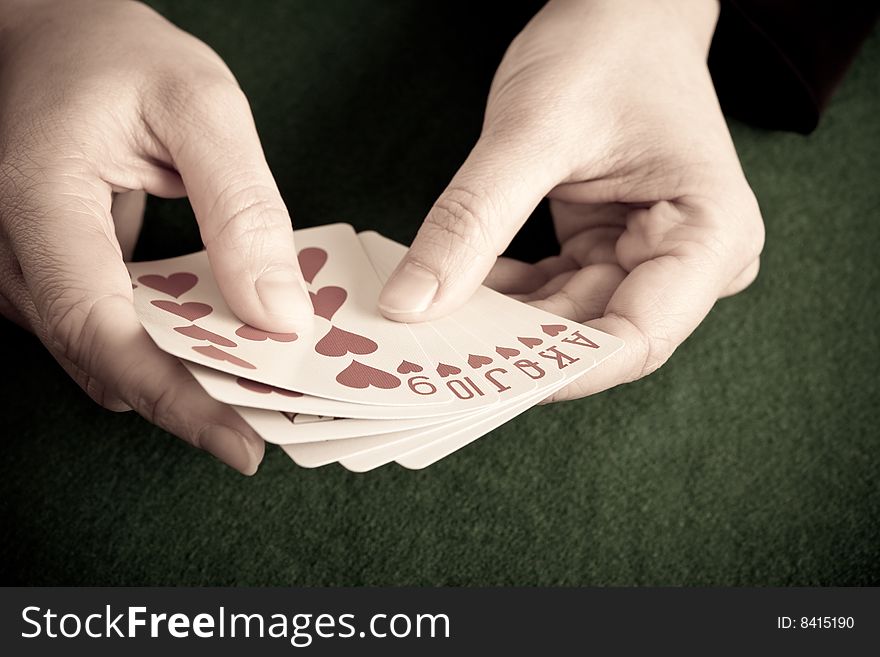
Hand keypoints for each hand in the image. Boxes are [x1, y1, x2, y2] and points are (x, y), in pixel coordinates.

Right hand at [0, 0, 311, 472]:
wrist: (56, 38)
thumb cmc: (117, 57)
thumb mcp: (201, 106)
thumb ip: (241, 208)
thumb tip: (277, 315)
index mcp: (37, 203)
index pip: (101, 333)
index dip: (175, 399)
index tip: (244, 444)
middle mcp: (12, 252)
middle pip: (104, 362)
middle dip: (193, 399)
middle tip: (281, 417)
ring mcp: (22, 272)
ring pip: (105, 359)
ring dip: (184, 378)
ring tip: (265, 386)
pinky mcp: (49, 277)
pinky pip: (108, 333)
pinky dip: (168, 346)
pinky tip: (225, 343)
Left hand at [378, 0, 763, 400]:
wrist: (622, 7)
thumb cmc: (605, 47)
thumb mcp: (530, 131)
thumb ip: (472, 221)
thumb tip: (411, 304)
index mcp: (710, 236)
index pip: (636, 338)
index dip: (557, 370)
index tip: (479, 380)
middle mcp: (691, 260)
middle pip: (596, 335)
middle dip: (515, 348)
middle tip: (432, 358)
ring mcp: (649, 258)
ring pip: (565, 321)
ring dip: (500, 325)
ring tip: (430, 325)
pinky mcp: (611, 250)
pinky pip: (551, 294)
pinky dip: (504, 297)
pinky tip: (452, 292)